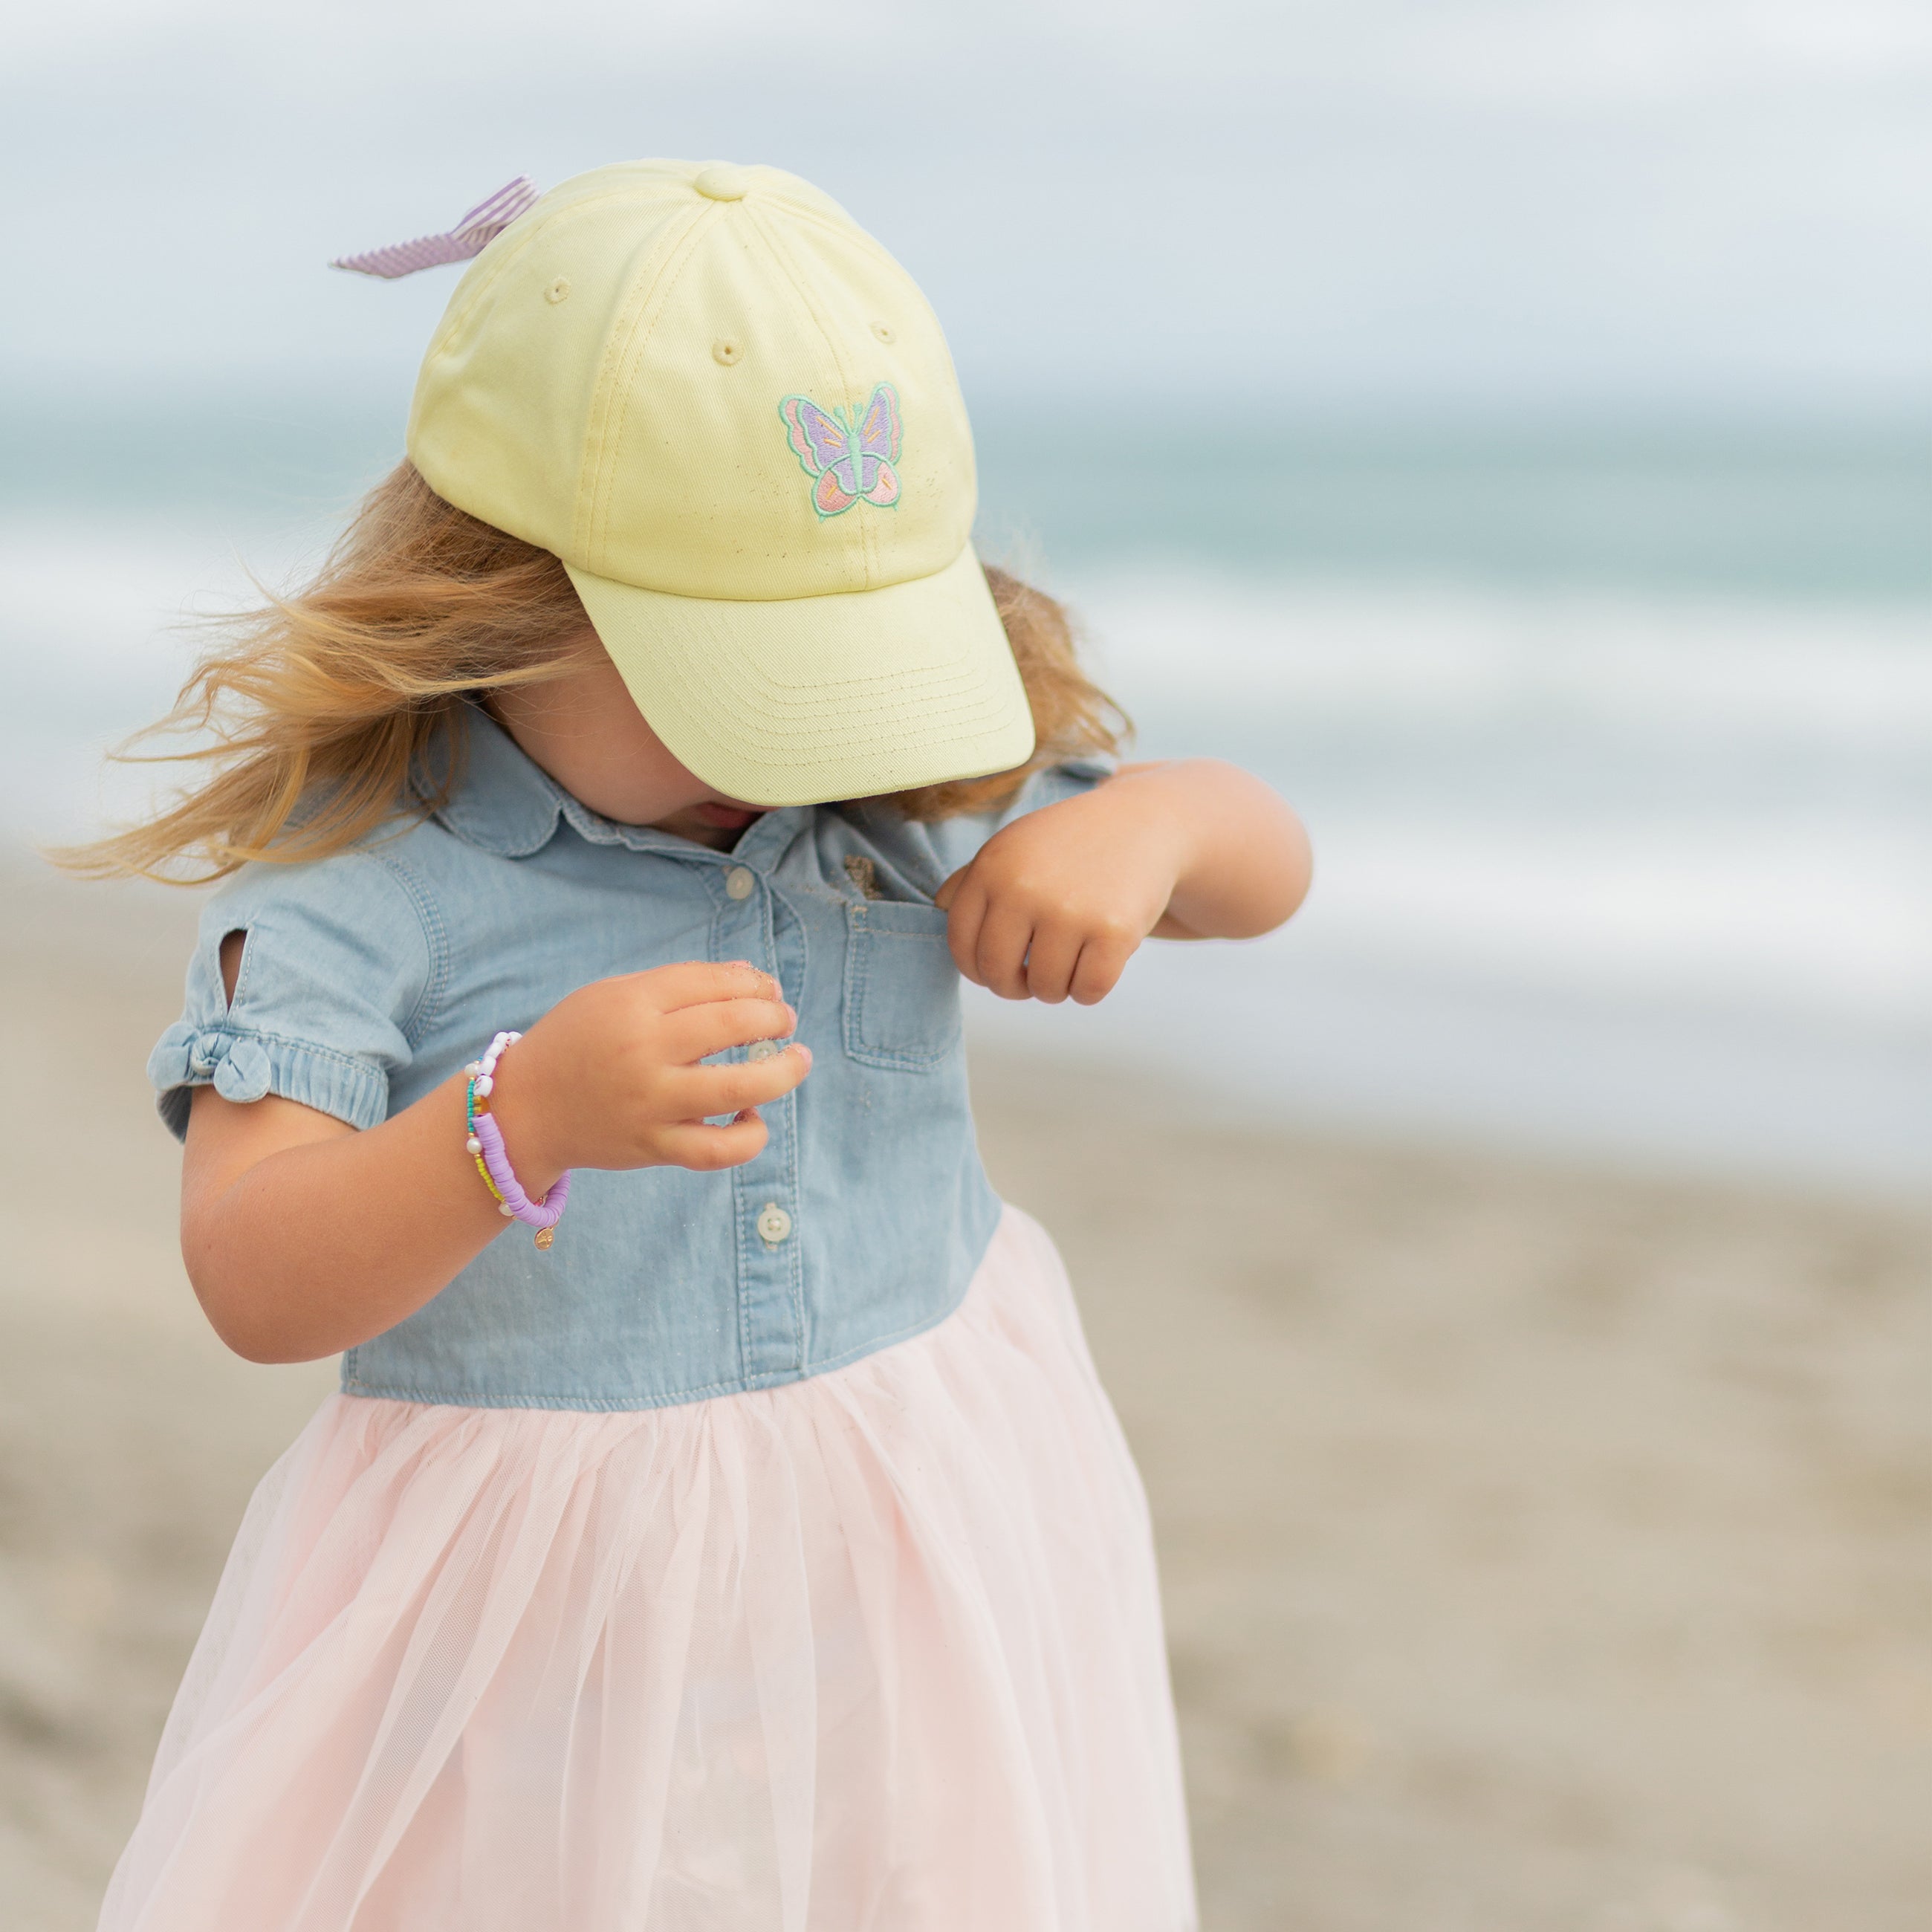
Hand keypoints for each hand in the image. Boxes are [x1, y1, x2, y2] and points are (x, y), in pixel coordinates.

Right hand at [489, 961, 808, 1176]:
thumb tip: (751, 978)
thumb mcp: (614, 996)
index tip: (769, 991)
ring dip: (783, 1072)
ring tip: (798, 1059)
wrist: (524, 1109)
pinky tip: (753, 1117)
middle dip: (774, 1019)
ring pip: (737, 1089)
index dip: (753, 983)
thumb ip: (679, 986)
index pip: (712, 983)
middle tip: (786, 1021)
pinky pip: (717, 1150)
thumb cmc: (577, 1043)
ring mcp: (650, 1103)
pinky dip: (748, 1136)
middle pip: (732, 1026)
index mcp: (631, 1004)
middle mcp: (643, 1051)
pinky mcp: (654, 1147)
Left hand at [933, 780, 1186, 1003]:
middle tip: (1032, 978)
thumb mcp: (1015, 846)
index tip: (997, 968)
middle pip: (998, 975)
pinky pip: (1089, 991)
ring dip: (1058, 988)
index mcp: (992, 868)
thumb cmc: (1070, 841)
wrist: (1145, 821)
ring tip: (1070, 961)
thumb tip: (939, 909)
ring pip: (1046, 989)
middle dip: (1015, 987)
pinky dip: (1091, 989)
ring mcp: (1070, 910)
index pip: (962, 946)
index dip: (977, 970)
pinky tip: (1097, 963)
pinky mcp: (1114, 931)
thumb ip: (972, 879)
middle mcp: (1025, 888)